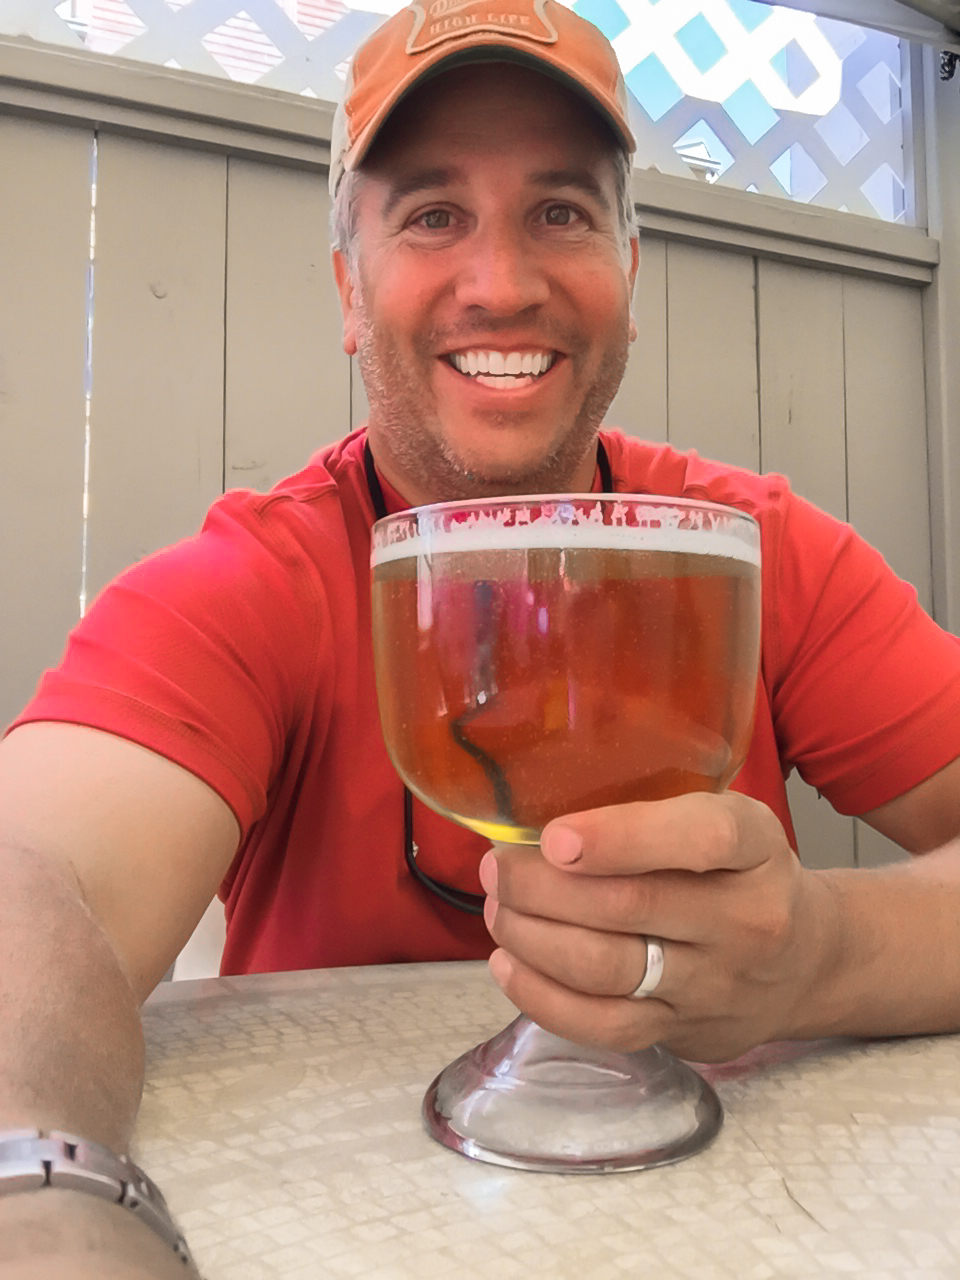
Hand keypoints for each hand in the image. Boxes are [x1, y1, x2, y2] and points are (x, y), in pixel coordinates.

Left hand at [479, 792, 841, 1062]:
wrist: (808, 961)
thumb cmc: (741, 873)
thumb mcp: (726, 820)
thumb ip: (656, 809)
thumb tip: (536, 803)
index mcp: (755, 846)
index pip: (703, 838)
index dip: (622, 837)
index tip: (554, 837)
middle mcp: (746, 918)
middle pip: (630, 907)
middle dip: (542, 887)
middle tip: (497, 868)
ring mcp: (716, 985)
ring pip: (608, 968)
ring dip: (532, 937)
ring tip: (498, 910)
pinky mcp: (686, 1032)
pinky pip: (605, 1026)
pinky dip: (543, 997)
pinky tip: (509, 964)